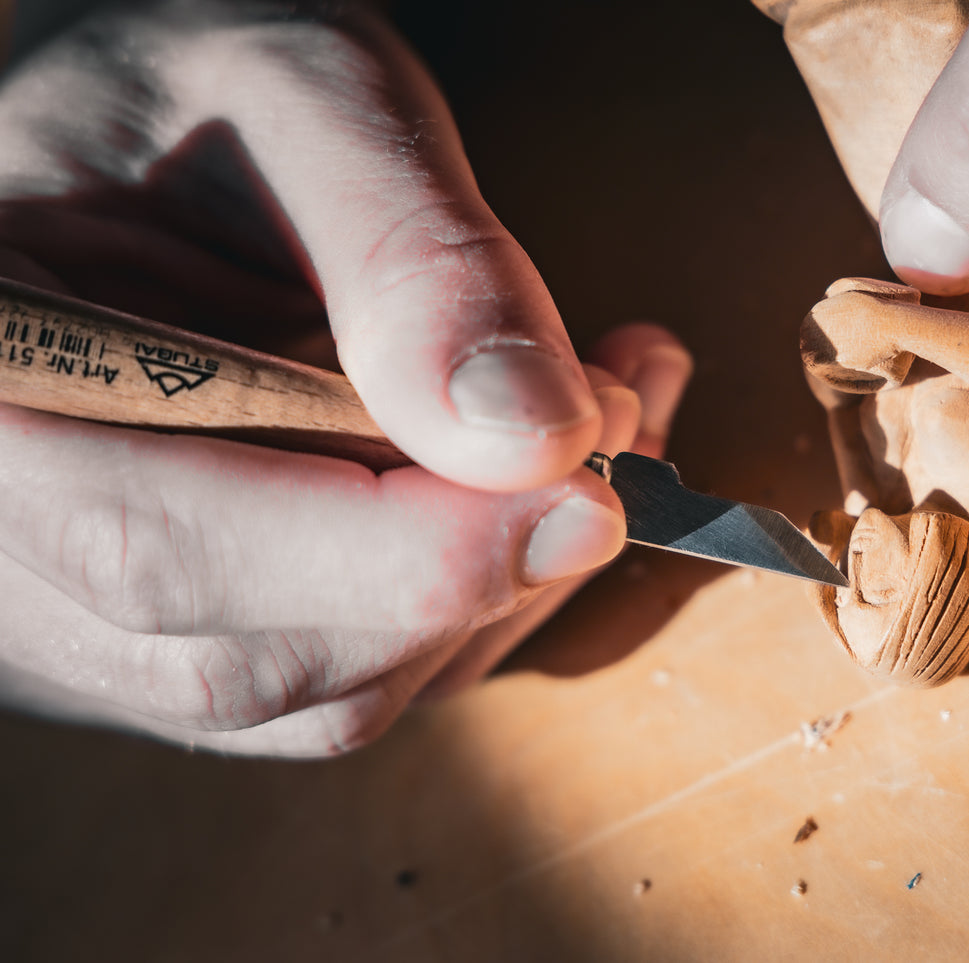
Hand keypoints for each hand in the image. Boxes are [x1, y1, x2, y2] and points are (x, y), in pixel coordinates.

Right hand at [0, 1, 692, 754]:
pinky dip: (483, 588)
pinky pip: (354, 675)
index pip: (159, 543)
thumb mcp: (311, 108)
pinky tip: (547, 472)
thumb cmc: (209, 102)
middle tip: (617, 421)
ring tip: (604, 412)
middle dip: (478, 563)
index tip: (586, 491)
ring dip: (506, 576)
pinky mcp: (187, 634)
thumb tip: (532, 437)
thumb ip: (410, 261)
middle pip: (253, 658)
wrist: (173, 142)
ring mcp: (86, 614)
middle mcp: (8, 536)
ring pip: (327, 691)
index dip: (398, 553)